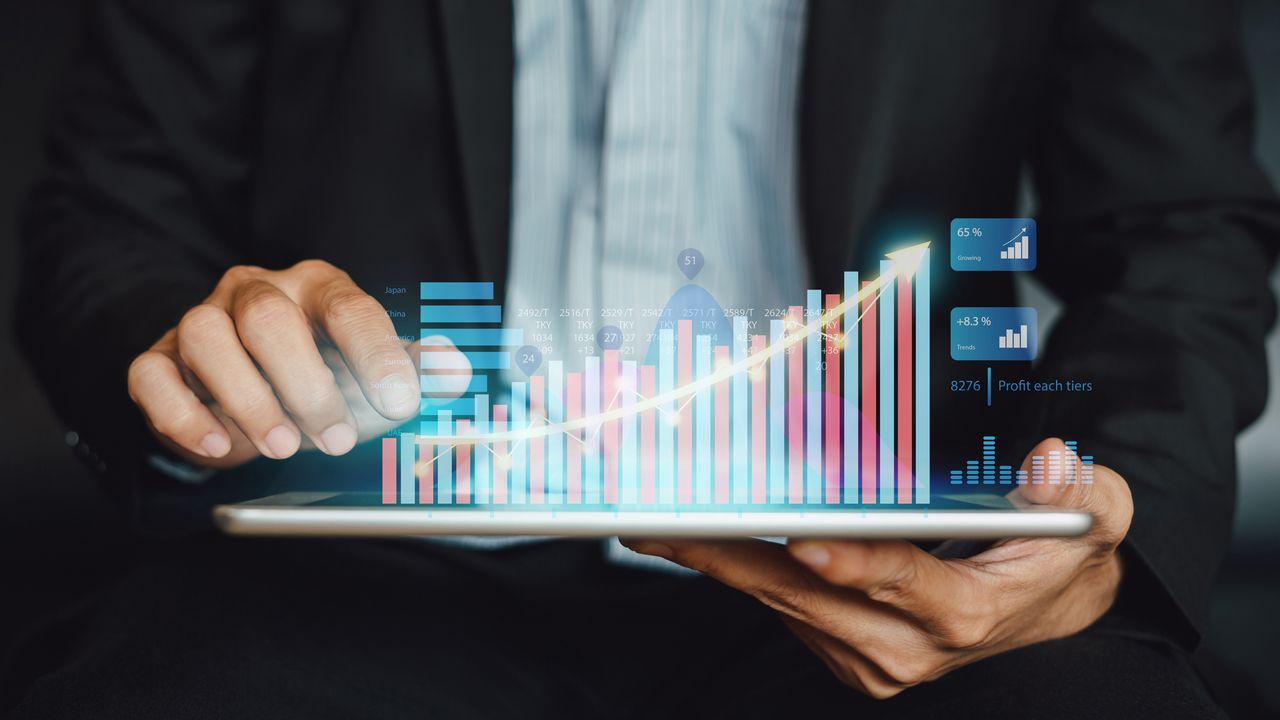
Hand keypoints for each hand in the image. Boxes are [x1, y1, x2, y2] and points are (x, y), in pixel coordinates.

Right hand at [127, 260, 469, 467]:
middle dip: (307, 384)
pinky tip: (217, 445)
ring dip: (248, 399)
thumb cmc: (318, 370)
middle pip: (270, 319)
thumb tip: (454, 369)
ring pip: (207, 338)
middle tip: (337, 439)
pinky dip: (181, 415)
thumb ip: (416, 369)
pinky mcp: (158, 359)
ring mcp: (202, 320)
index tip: (400, 402)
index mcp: (318, 287)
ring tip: (280, 445)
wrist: (240, 380)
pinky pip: (152, 376)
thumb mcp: (371, 367)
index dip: (376, 355)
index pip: (350, 307)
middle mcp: (257, 292)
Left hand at [625, 438, 1131, 698]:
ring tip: (656, 526)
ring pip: (780, 603)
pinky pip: (781, 608)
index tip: (804, 539)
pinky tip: (699, 542)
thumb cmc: (1057, 559)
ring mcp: (869, 657)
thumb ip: (1082, 492)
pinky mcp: (842, 653)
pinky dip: (740, 572)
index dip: (852, 561)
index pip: (899, 582)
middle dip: (730, 556)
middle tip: (663, 523)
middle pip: (806, 595)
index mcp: (961, 612)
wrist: (1044, 616)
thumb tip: (1048, 465)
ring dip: (718, 563)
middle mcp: (906, 646)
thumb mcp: (1098, 518)